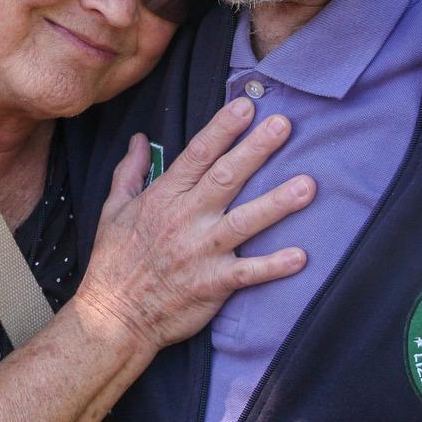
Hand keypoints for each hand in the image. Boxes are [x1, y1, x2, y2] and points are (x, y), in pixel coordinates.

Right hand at [75, 97, 310, 355]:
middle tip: (283, 125)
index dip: (222, 129)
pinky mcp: (213, 284)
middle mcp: (185, 219)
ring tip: (308, 185)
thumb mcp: (112, 208)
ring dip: (277, 203)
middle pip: (226, 177)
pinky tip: (301, 255)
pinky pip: (249, 273)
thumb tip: (139, 137)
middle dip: (256, 150)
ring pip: (244, 221)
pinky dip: (274, 265)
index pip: (197, 155)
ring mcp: (201, 251)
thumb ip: (129, 170)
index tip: (246, 105)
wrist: (114, 315)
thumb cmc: (113, 260)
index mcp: (163, 197)